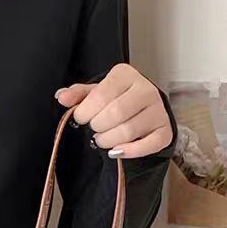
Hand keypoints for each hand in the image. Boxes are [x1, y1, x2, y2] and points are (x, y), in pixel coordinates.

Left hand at [55, 63, 172, 157]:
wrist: (142, 109)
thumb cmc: (115, 99)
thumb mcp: (95, 92)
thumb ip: (78, 95)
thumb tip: (62, 97)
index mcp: (125, 75)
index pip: (100, 95)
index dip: (85, 112)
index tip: (81, 118)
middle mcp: (146, 89)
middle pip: (115, 114)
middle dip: (97, 127)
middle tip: (94, 129)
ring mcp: (158, 111)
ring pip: (128, 131)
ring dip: (108, 141)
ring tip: (103, 139)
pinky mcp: (165, 131)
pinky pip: (147, 146)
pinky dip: (129, 152)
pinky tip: (116, 151)